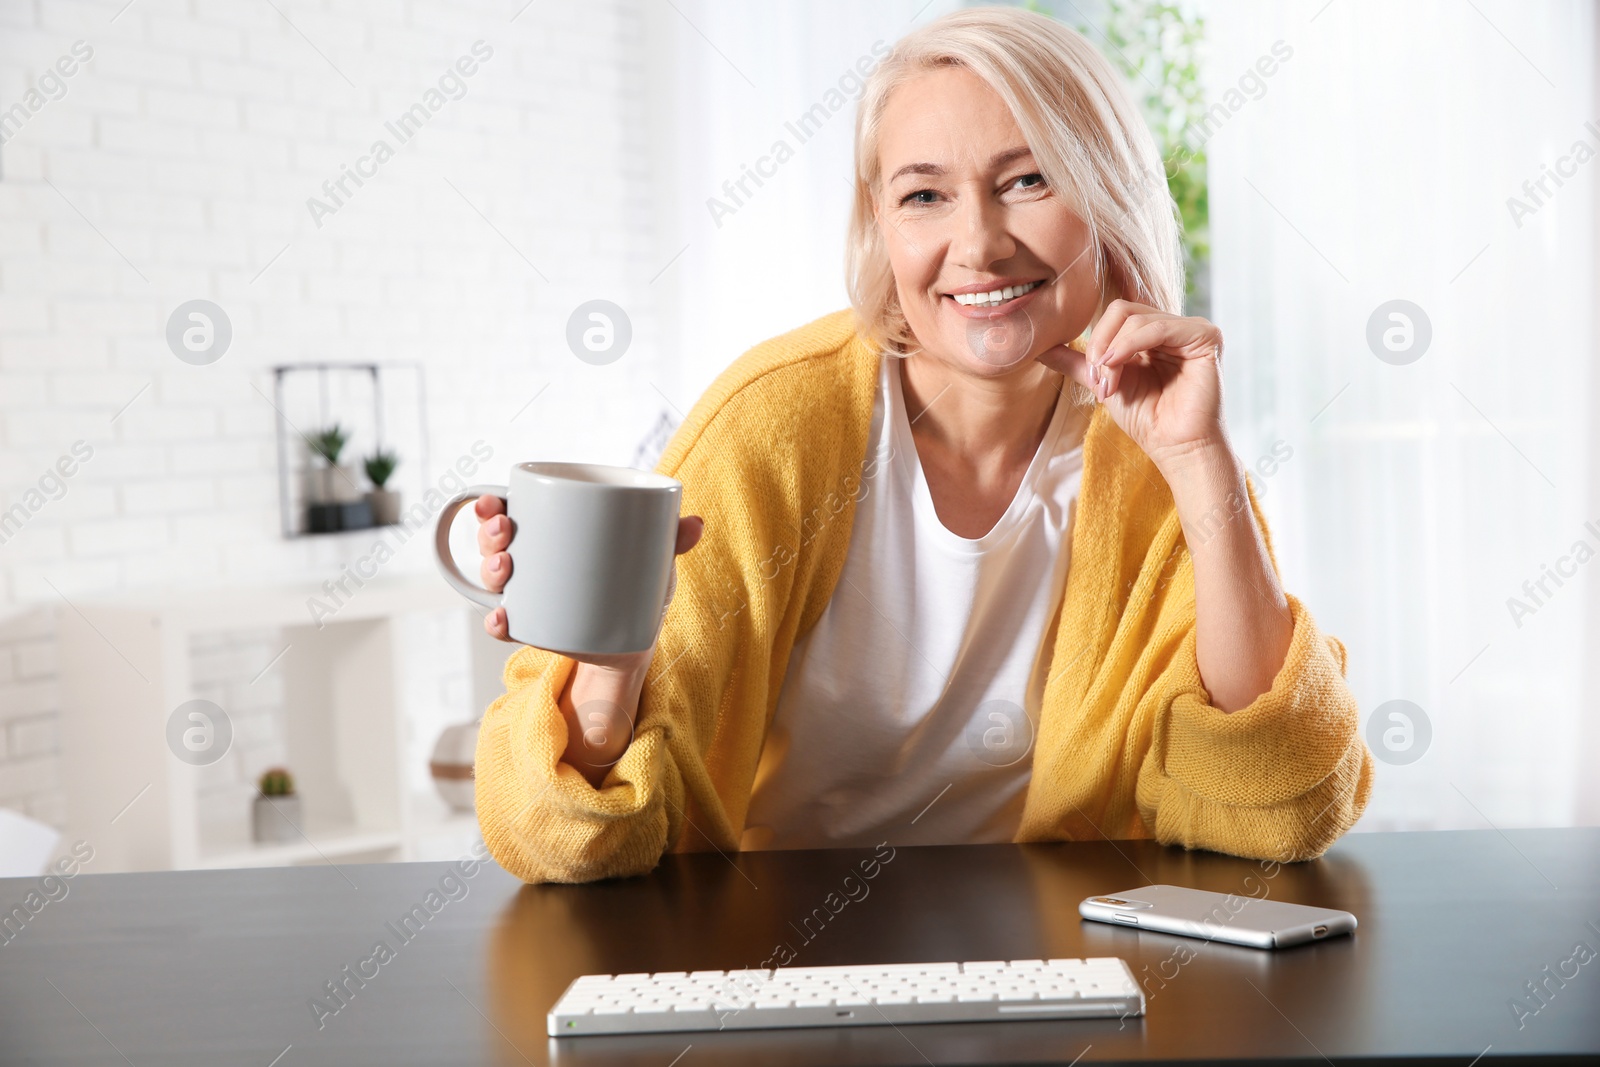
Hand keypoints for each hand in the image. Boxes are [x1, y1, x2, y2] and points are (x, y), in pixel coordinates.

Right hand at [472, 493, 705, 670]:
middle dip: (489, 533)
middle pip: (494, 542)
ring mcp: (529, 596)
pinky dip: (498, 622)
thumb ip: (671, 539)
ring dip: (490, 568)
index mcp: (552, 533)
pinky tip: (503, 618)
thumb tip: (696, 524)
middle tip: (505, 531)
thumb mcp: (653, 557)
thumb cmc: (639, 583)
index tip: (493, 501)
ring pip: (494, 578)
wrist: (636, 639)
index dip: (492, 504)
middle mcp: (532, 561)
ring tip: (506, 566)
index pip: (511, 511)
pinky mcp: (535, 628)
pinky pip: (505, 625)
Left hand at [1035, 300, 1228, 475]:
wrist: (1175, 447)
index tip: (1092, 378)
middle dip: (1100, 344)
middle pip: (1121, 310)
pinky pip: (1158, 327)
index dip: (1095, 341)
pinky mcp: (1204, 337)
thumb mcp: (1103, 383)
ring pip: (1134, 317)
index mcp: (1152, 333)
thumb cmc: (1146, 419)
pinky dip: (1130, 345)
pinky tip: (1117, 367)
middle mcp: (1172, 326)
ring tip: (1110, 385)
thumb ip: (1077, 363)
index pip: (1114, 314)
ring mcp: (1189, 329)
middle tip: (1098, 379)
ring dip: (1113, 352)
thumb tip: (1038, 348)